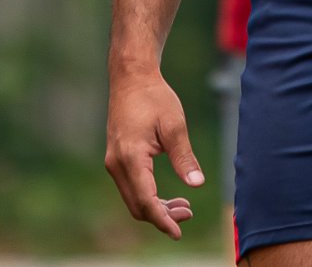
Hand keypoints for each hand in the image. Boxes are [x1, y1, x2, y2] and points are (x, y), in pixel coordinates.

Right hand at [104, 69, 202, 238]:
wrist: (131, 78)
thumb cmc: (154, 98)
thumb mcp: (174, 125)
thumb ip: (184, 157)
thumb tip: (197, 184)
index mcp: (131, 157)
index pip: (145, 201)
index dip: (162, 220)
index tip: (179, 233)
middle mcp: (117, 164)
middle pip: (137, 206)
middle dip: (162, 216)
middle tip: (189, 214)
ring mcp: (114, 163)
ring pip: (133, 199)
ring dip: (156, 208)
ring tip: (184, 207)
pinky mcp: (117, 159)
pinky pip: (131, 188)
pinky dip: (148, 197)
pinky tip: (168, 195)